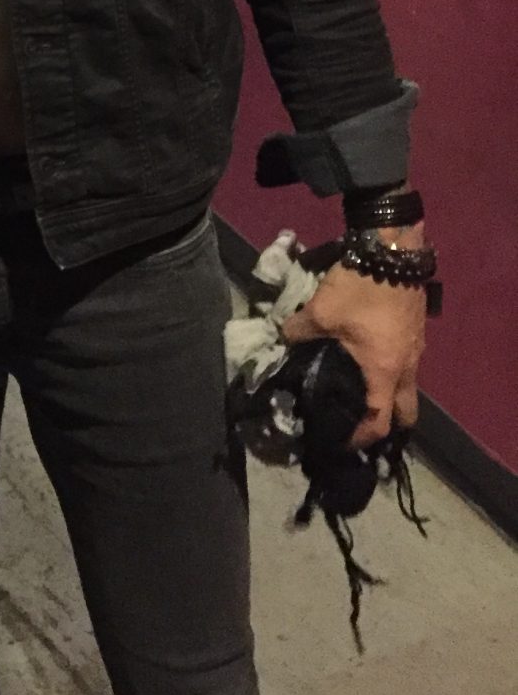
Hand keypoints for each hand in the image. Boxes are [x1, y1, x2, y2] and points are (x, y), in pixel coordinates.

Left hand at [282, 247, 425, 449]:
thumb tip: (279, 342)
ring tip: (361, 394)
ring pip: (408, 387)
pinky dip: (392, 373)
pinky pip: (407, 366)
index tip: (343, 444)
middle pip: (406, 411)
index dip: (362, 438)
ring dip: (389, 396)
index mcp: (385, 371)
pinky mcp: (415, 331)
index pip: (380, 421)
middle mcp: (408, 367)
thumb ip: (297, 332)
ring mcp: (416, 349)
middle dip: (388, 425)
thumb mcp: (320, 312)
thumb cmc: (361, 288)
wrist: (392, 250)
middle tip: (361, 424)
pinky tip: (369, 360)